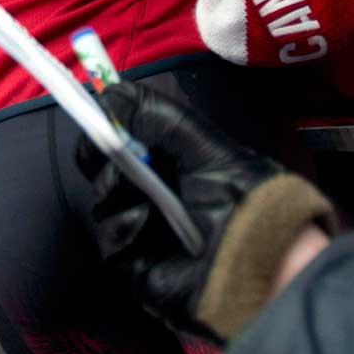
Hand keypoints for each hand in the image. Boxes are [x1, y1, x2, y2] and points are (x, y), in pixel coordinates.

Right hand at [76, 80, 333, 340]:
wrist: (256, 256)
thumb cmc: (237, 196)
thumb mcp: (205, 147)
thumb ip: (160, 115)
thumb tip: (110, 92)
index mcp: (162, 161)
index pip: (115, 140)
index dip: (101, 129)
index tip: (98, 120)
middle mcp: (146, 192)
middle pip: (99, 170)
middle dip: (107, 161)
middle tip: (123, 162)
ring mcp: (137, 227)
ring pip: (101, 203)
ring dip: (122, 196)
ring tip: (153, 204)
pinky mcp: (133, 262)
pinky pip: (110, 241)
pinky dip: (126, 228)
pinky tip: (150, 226)